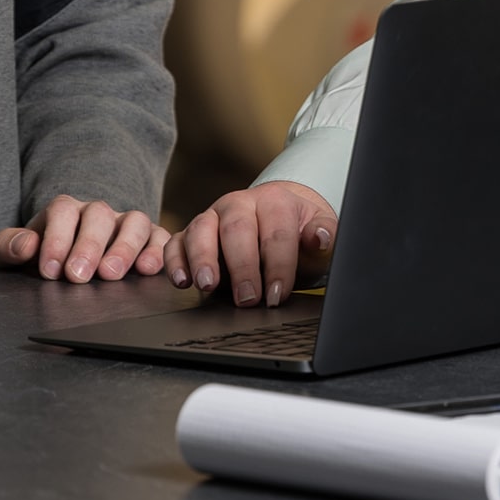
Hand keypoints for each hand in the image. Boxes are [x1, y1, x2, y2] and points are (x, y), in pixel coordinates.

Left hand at [0, 196, 167, 283]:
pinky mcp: (149, 242)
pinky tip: (149, 270)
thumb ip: (9, 247)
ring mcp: (125, 226)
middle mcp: (97, 213)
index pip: (63, 211)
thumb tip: (26, 245)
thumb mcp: (13, 256)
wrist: (62, 273)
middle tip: (78, 276)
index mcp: (64, 211)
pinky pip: (160, 238)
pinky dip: (157, 251)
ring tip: (111, 274)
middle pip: (99, 215)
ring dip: (125, 247)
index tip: (49, 271)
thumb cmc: (39, 262)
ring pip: (134, 221)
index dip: (57, 238)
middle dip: (89, 246)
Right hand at [164, 181, 337, 307]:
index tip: (278, 294)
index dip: (278, 265)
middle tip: (248, 298)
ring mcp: (212, 216)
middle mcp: (239, 204)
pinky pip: (176, 242)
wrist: (279, 218)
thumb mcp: (318, 232)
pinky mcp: (192, 233)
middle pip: (237, 230)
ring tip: (208, 284)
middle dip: (242, 267)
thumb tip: (320, 238)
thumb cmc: (298, 232)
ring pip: (201, 230)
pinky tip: (181, 280)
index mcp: (274, 201)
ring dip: (202, 258)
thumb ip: (324, 235)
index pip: (276, 233)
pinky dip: (175, 260)